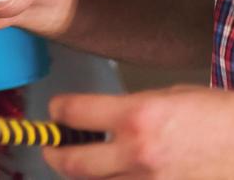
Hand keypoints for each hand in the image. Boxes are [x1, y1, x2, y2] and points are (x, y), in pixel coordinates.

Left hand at [43, 86, 233, 178]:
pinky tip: (117, 173)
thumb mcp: (167, 97)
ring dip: (85, 174)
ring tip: (84, 162)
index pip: (72, 113)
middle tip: (52, 148)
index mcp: (137, 116)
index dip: (57, 110)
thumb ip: (127, 109)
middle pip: (72, 163)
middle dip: (54, 154)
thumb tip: (99, 119)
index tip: (56, 111)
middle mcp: (138, 153)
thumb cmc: (217, 115)